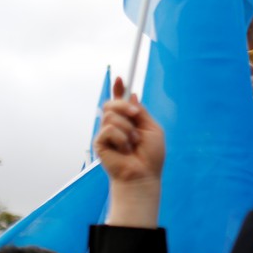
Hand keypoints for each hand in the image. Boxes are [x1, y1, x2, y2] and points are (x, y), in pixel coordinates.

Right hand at [95, 77, 164, 227]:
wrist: (143, 174)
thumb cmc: (150, 156)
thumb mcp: (152, 129)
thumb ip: (141, 112)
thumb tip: (132, 95)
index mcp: (130, 121)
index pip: (120, 101)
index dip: (118, 89)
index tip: (120, 78)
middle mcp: (116, 125)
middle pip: (112, 103)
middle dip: (124, 105)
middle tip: (135, 115)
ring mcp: (107, 133)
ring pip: (111, 115)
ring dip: (127, 128)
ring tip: (133, 143)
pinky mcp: (100, 142)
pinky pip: (109, 129)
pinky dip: (121, 138)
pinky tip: (124, 149)